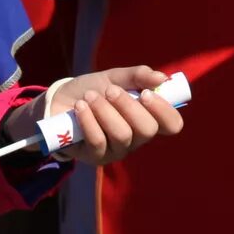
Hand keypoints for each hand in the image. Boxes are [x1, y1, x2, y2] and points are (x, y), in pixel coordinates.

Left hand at [17, 64, 184, 165]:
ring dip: (105, 111)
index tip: (146, 94)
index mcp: (148, 117)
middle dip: (128, 106)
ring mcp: (118, 149)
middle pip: (147, 130)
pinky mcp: (97, 157)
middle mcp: (137, 137)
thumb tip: (162, 78)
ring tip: (90, 96)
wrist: (61, 101)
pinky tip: (81, 108)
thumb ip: (138, 76)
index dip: (164, 111)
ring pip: (122, 134)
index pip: (172, 124)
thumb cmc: (95, 89)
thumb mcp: (115, 77)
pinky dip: (89, 121)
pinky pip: (98, 141)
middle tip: (110, 90)